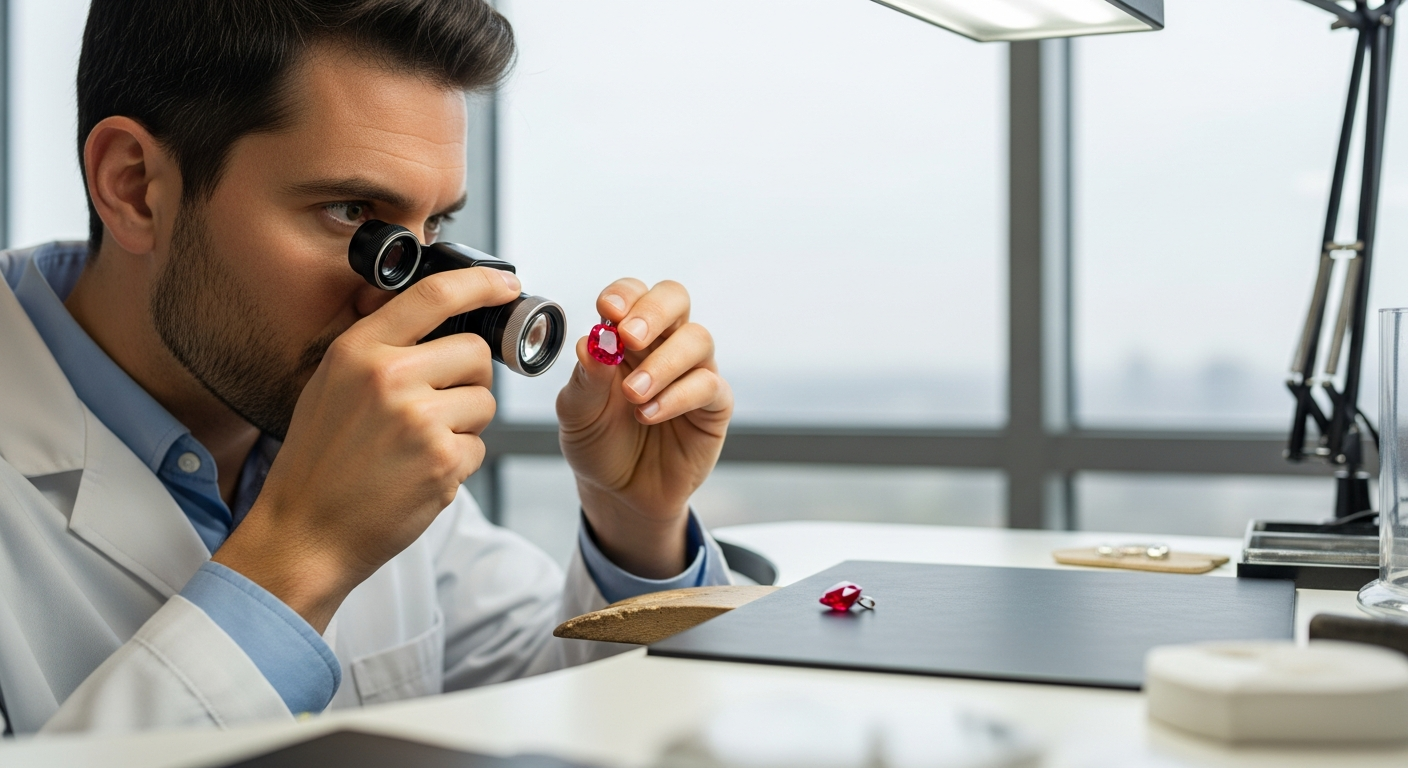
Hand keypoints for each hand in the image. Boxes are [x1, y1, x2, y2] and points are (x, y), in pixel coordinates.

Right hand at [212, 267, 521, 631]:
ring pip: (484, 402)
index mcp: (359, 350)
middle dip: (468, 378)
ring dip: (465, 425)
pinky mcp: (443, 462)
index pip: (434, 295)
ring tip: (416, 446)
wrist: (304, 532)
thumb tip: (439, 314)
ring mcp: (420, 420)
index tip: (506, 285)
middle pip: (475, 353)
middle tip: (434, 407)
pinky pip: (479, 447)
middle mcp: (390, 377)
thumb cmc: (318, 461)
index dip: (482, 284)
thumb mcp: (331, 383)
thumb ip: (380, 347)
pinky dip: (458, 462)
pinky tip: (418, 474)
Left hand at [556, 279, 733, 578]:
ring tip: (633, 394)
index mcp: (627, 335)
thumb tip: (591, 341)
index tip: (607, 310)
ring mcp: (693, 372)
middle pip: (675, 299)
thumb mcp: (577, 413)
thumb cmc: (599, 443)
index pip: (634, 295)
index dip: (625, 294)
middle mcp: (664, 345)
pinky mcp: (714, 405)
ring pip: (698, 339)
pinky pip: (709, 385)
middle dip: (653, 312)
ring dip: (663, 363)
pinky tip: (649, 415)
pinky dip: (677, 396)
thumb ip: (585, 378)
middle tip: (629, 337)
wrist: (620, 493)